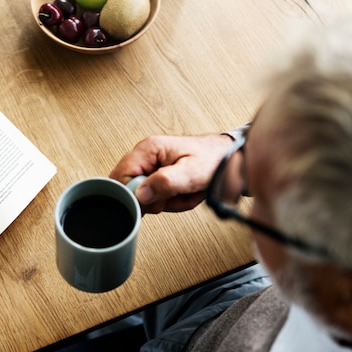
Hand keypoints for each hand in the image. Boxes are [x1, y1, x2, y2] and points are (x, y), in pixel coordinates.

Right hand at [109, 134, 231, 212]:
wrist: (230, 159)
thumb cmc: (214, 159)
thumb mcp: (191, 173)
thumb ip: (165, 183)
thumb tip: (140, 194)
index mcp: (148, 149)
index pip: (121, 177)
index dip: (135, 194)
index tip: (155, 199)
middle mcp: (146, 156)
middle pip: (131, 190)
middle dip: (156, 201)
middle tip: (176, 194)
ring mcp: (151, 167)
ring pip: (144, 198)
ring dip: (167, 202)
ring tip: (185, 192)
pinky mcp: (158, 177)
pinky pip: (155, 198)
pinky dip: (171, 202)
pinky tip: (183, 194)